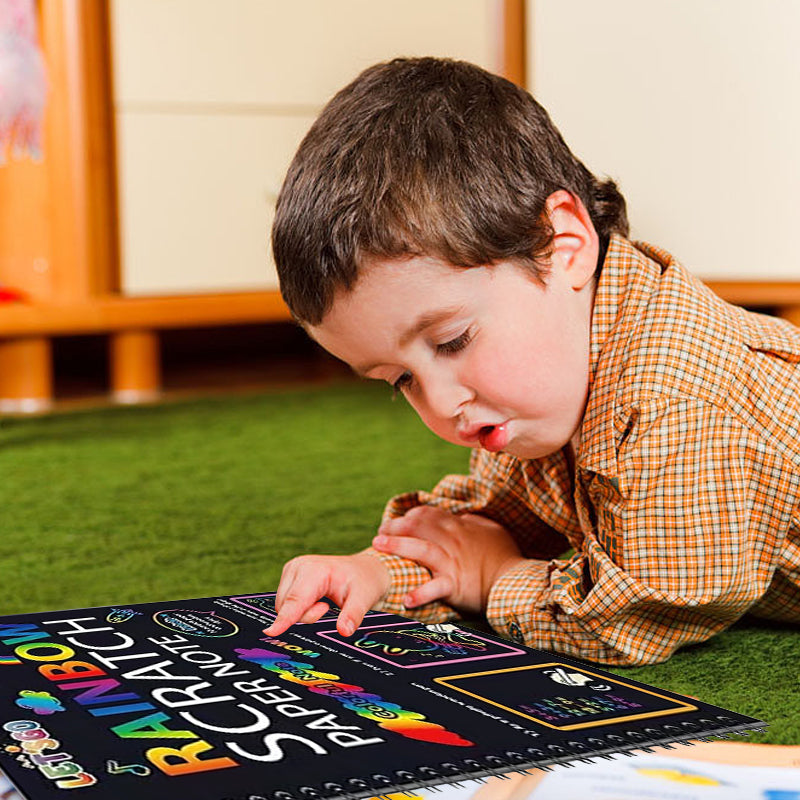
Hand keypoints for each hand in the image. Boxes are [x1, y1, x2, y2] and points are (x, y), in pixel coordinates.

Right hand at [264, 551, 389, 637]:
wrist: (363, 569)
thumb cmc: (363, 581)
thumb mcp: (364, 597)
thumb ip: (353, 615)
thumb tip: (344, 631)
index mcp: (314, 569)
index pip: (295, 600)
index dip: (284, 619)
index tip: (271, 633)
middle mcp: (298, 567)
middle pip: (286, 607)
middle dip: (305, 617)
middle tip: (328, 608)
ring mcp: (291, 571)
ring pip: (283, 607)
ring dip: (302, 613)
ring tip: (324, 603)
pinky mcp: (289, 578)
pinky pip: (285, 604)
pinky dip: (298, 609)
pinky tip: (316, 601)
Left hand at [372, 506, 525, 614]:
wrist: (514, 580)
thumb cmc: (504, 555)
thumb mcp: (491, 529)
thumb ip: (473, 522)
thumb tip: (464, 517)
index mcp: (457, 527)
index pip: (426, 514)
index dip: (407, 517)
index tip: (395, 523)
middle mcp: (451, 541)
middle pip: (418, 526)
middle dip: (395, 527)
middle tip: (378, 535)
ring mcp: (451, 562)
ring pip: (421, 549)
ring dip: (398, 546)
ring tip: (378, 546)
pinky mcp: (454, 584)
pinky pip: (434, 588)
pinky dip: (420, 594)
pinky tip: (406, 599)